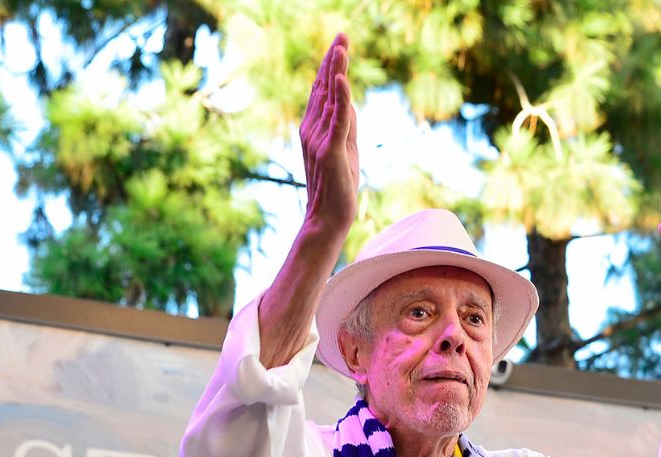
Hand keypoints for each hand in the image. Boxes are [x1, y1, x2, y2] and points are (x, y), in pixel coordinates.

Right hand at [301, 34, 358, 233]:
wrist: (328, 218)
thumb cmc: (337, 186)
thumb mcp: (345, 148)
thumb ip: (346, 124)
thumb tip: (349, 100)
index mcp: (314, 127)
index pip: (323, 90)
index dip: (331, 65)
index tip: (340, 42)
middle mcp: (312, 129)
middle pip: (324, 88)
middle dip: (333, 60)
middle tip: (342, 34)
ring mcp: (319, 140)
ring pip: (329, 99)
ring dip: (336, 71)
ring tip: (342, 47)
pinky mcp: (330, 152)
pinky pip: (336, 121)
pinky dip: (339, 99)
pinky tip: (342, 79)